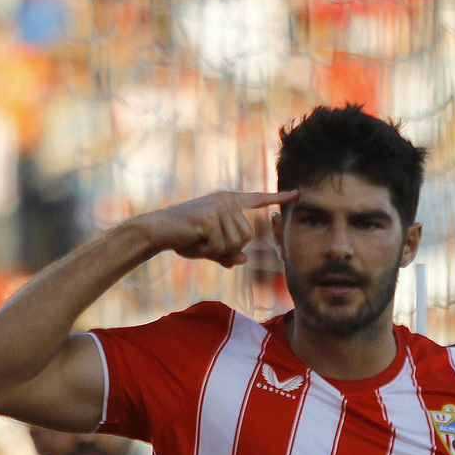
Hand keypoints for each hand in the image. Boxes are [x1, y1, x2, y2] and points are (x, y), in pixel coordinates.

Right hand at [138, 190, 298, 267]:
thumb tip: (244, 260)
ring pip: (236, 243)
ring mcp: (220, 207)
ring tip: (199, 239)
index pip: (258, 200)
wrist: (158, 230)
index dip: (278, 198)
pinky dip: (209, 249)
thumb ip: (227, 253)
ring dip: (218, 250)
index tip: (297, 194)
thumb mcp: (209, 248)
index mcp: (229, 202)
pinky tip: (195, 239)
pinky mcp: (212, 216)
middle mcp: (227, 201)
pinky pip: (222, 245)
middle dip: (228, 249)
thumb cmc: (183, 237)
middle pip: (247, 237)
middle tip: (206, 243)